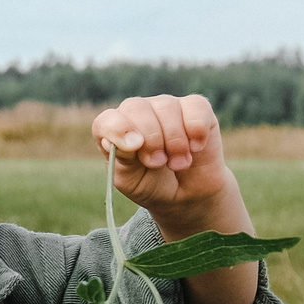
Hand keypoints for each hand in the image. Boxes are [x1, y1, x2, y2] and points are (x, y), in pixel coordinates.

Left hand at [91, 94, 232, 216]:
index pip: (107, 120)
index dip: (118, 130)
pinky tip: (195, 147)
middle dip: (150, 138)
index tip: (134, 147)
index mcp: (115, 131)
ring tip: (178, 164)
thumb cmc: (153, 185)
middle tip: (158, 163)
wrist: (189, 196)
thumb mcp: (132, 180)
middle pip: (136, 108)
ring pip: (167, 107)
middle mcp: (138, 113)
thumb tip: (119, 140)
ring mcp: (166, 107)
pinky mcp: (195, 108)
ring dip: (175, 140)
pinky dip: (197, 130)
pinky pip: (195, 107)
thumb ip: (123, 159)